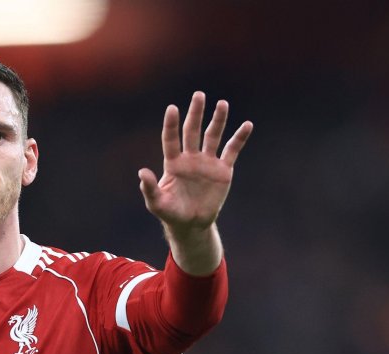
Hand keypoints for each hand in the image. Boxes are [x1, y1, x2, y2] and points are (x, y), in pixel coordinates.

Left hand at [138, 91, 251, 231]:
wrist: (191, 224)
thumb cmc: (171, 213)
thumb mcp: (157, 203)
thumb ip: (149, 188)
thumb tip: (141, 173)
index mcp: (173, 163)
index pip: (171, 139)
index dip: (172, 125)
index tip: (172, 109)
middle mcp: (190, 158)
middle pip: (193, 131)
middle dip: (195, 113)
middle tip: (198, 95)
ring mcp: (207, 162)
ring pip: (213, 136)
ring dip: (218, 120)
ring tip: (222, 103)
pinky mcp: (223, 170)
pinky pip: (232, 150)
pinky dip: (239, 138)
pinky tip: (247, 125)